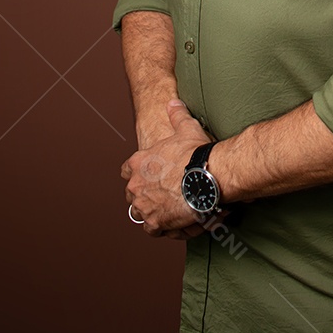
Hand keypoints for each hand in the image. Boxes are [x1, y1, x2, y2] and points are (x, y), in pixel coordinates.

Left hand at [122, 99, 213, 237]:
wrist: (206, 176)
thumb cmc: (196, 152)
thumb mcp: (185, 127)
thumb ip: (177, 114)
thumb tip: (173, 102)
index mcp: (138, 163)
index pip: (126, 171)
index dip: (138, 174)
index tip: (149, 176)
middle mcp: (136, 187)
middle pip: (132, 195)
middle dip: (146, 196)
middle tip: (166, 195)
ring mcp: (144, 207)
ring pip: (142, 214)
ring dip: (155, 213)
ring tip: (174, 211)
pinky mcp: (156, 224)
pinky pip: (156, 230)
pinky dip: (166, 228)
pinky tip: (180, 222)